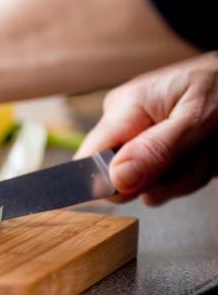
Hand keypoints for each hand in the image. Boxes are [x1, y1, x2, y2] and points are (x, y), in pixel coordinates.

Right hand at [76, 52, 217, 204]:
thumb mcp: (196, 120)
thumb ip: (155, 151)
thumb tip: (115, 179)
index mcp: (123, 108)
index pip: (89, 160)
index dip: (111, 183)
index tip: (147, 186)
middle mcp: (123, 122)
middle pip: (123, 179)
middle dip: (167, 179)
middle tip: (197, 157)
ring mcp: (139, 134)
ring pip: (149, 183)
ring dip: (187, 175)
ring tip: (209, 148)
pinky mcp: (154, 144)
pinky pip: (165, 177)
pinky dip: (191, 170)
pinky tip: (205, 151)